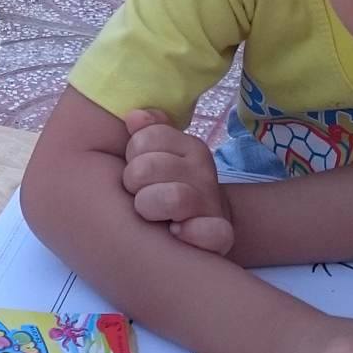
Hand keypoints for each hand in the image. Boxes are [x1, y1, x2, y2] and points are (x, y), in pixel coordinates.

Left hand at [121, 108, 233, 254]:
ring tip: (152, 214)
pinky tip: (178, 232)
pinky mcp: (219, 235)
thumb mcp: (160, 153)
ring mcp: (211, 203)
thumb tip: (133, 117)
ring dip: (150, 208)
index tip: (139, 168)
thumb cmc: (171, 183)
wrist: (207, 221)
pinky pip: (210, 233)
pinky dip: (192, 233)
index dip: (133, 154)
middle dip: (133, 183)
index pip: (145, 138)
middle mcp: (203, 171)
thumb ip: (147, 131)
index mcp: (189, 146)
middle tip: (141, 193)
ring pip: (173, 198)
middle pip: (145, 168)